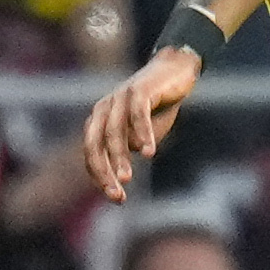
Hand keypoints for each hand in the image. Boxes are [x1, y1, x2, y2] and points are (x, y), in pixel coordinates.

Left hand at [83, 46, 203, 201]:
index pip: (93, 153)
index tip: (117, 198)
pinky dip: (143, 134)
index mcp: (100, 120)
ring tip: (127, 178)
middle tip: (116, 192)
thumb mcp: (143, 132)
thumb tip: (125, 160)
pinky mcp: (138, 89)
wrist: (176, 71)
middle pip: (95, 144)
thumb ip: (132, 146)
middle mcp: (104, 109)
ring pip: (114, 132)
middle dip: (103, 170)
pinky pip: (137, 114)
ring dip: (119, 157)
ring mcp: (119, 97)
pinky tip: (150, 152)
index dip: (101, 176)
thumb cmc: (159, 105)